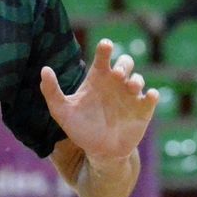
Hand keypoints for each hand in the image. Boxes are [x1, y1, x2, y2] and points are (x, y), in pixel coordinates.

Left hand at [40, 40, 157, 161]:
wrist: (99, 151)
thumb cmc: (80, 128)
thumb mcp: (62, 111)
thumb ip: (52, 91)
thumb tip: (44, 70)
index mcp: (98, 78)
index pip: (103, 57)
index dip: (105, 49)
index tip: (106, 45)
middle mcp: (115, 83)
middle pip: (125, 63)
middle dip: (123, 64)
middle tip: (116, 74)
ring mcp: (130, 96)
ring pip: (138, 79)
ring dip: (136, 80)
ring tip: (131, 87)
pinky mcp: (143, 110)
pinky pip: (151, 98)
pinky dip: (152, 95)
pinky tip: (150, 96)